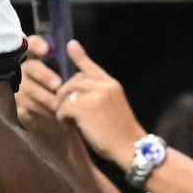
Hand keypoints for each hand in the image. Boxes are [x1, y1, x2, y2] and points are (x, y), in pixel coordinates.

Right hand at [17, 35, 69, 136]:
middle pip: (30, 68)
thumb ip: (73, 61)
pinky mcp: (18, 109)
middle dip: (44, 75)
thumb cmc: (65, 94)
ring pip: (28, 90)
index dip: (35, 45)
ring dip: (44, 97)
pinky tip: (53, 115)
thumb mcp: (72, 77)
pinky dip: (41, 112)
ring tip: (59, 104)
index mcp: (36, 59)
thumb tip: (73, 44)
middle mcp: (24, 72)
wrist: (57, 124)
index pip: (30, 45)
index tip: (46, 49)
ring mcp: (19, 90)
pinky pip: (27, 108)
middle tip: (58, 84)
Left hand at [52, 40, 146, 166]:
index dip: (80, 56)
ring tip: (67, 118)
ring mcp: (94, 95)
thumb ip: (99, 94)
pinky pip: (63, 107)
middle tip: (61, 106)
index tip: (71, 44)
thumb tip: (77, 89)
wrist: (131, 148)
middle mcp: (104, 86)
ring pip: (67, 93)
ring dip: (62, 106)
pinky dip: (62, 116)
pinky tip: (69, 125)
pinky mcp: (84, 107)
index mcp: (112, 85)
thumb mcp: (113, 106)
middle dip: (64, 92)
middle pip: (74, 80)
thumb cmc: (120, 133)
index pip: (92, 67)